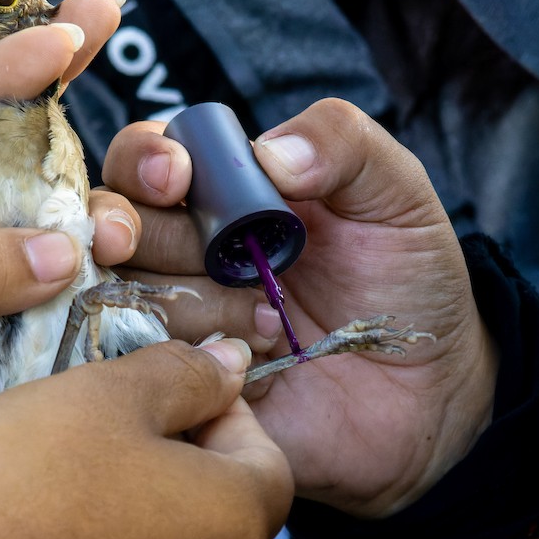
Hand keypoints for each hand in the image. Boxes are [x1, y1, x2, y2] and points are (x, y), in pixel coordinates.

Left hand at [0, 0, 135, 531]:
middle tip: (144, 152)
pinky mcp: (21, 350)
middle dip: (83, 148)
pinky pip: (77, 311)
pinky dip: (123, 298)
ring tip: (129, 240)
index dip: (14, 64)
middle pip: (23, 167)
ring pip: (64, 238)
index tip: (77, 22)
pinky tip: (160, 287)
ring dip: (110, 227)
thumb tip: (58, 248)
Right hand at [0, 338, 291, 538]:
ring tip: (73, 503)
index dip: (226, 422)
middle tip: (114, 446)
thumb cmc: (26, 472)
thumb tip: (235, 364)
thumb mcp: (108, 393)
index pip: (268, 463)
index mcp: (235, 527)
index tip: (174, 402)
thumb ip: (187, 375)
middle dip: (185, 480)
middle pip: (223, 526)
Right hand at [102, 98, 498, 517]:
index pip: (146, 157)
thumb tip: (268, 150)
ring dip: (193, 304)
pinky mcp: (178, 386)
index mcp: (224, 192)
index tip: (177, 178)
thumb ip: (344, 145)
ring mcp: (176, 319)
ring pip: (126, 295)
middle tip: (190, 254)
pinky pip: (143, 370)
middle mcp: (184, 251)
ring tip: (270, 325)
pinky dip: (187, 362)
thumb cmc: (408, 284)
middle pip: (113, 223)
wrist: (425, 393)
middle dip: (141, 231)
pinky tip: (250, 365)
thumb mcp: (397, 197)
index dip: (144, 159)